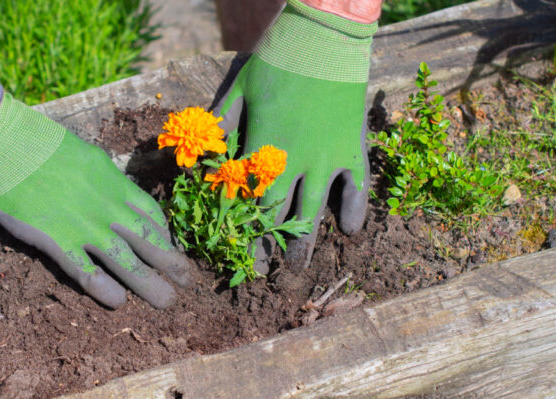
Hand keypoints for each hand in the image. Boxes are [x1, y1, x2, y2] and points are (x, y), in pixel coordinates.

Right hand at [0, 86, 194, 308]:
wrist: (1, 141)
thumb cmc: (35, 141)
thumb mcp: (82, 153)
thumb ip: (98, 175)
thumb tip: (106, 186)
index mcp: (112, 181)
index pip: (149, 214)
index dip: (164, 235)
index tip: (169, 248)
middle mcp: (106, 205)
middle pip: (148, 240)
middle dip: (171, 262)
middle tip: (187, 280)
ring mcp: (84, 225)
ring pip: (127, 261)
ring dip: (149, 284)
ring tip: (167, 301)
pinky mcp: (56, 241)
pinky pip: (87, 272)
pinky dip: (105, 290)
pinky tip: (117, 302)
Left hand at [217, 0, 376, 271]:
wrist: (325, 35)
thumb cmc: (277, 59)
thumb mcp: (238, 87)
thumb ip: (220, 125)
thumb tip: (199, 157)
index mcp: (262, 148)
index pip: (247, 201)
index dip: (240, 231)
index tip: (233, 254)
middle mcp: (295, 161)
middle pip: (278, 215)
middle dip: (269, 248)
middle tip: (264, 277)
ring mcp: (328, 157)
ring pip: (315, 210)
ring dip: (306, 243)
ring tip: (299, 269)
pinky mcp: (354, 147)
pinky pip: (356, 186)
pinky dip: (354, 209)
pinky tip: (351, 232)